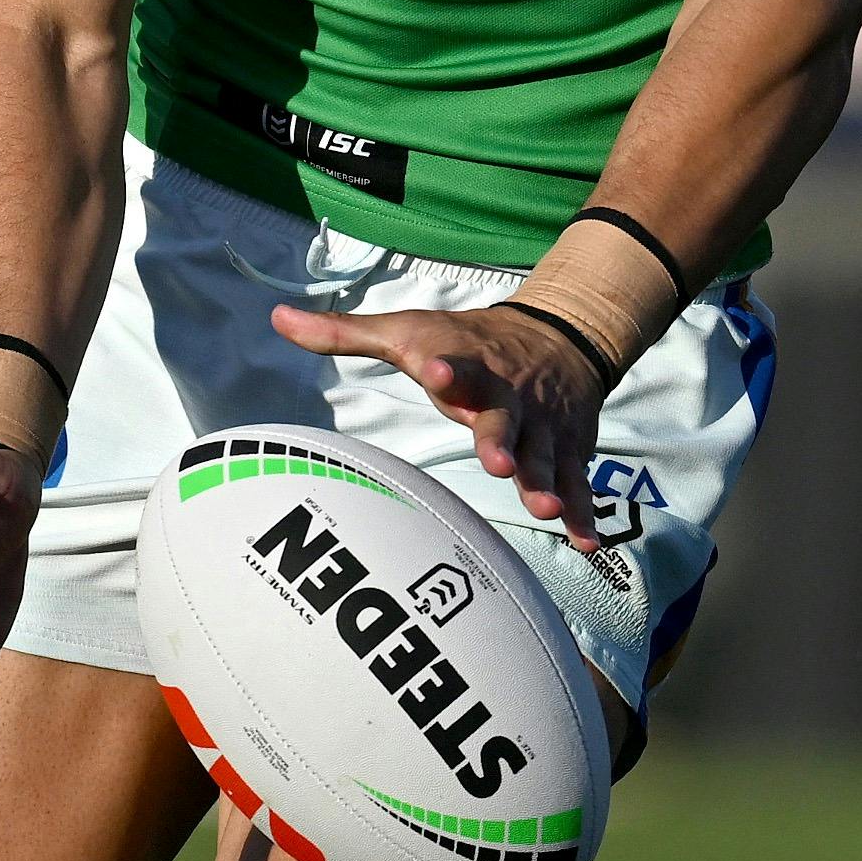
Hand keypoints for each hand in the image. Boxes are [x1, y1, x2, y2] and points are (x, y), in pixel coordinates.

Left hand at [280, 298, 611, 535]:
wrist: (562, 331)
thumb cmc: (467, 341)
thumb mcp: (409, 330)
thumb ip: (344, 333)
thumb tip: (277, 317)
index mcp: (467, 365)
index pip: (456, 364)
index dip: (448, 369)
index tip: (436, 370)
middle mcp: (509, 396)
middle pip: (505, 418)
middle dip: (502, 439)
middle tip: (496, 463)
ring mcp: (542, 424)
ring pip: (545, 455)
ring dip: (546, 482)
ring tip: (548, 509)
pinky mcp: (567, 447)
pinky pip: (576, 481)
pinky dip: (583, 511)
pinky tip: (584, 543)